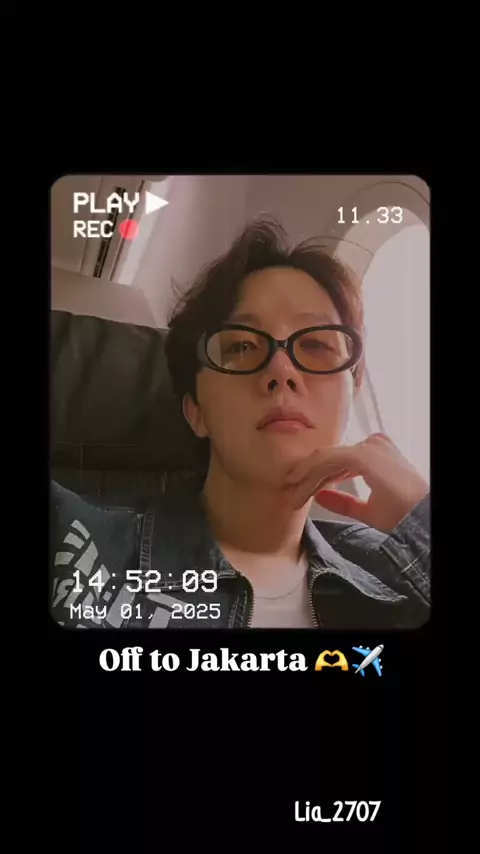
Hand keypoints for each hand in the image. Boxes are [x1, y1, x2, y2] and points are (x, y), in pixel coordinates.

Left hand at [285, 433, 428, 532]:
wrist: (420, 520)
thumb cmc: (402, 515)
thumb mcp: (367, 509)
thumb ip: (344, 501)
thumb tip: (319, 496)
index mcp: (375, 454)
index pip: (338, 461)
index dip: (317, 476)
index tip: (300, 491)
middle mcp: (372, 444)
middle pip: (330, 458)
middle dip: (307, 476)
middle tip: (290, 491)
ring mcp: (369, 447)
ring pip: (327, 458)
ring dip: (307, 477)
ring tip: (293, 493)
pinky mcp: (364, 455)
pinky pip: (331, 460)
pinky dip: (314, 474)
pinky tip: (303, 486)